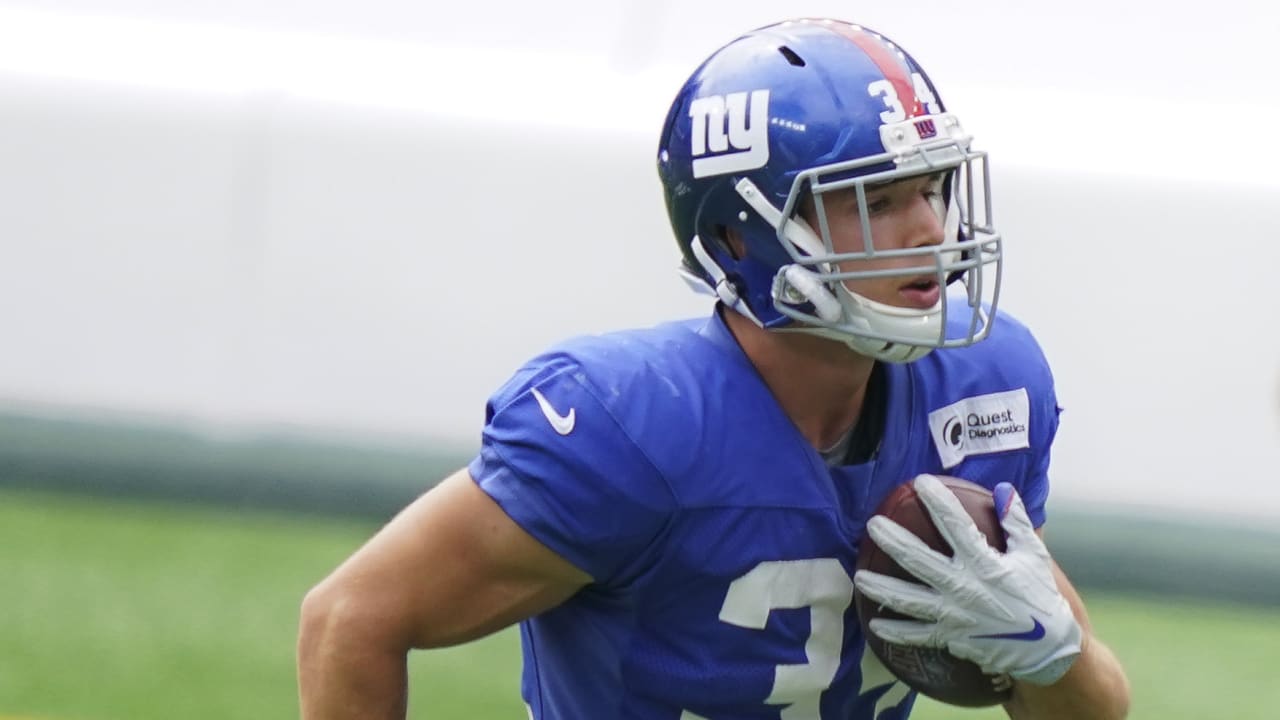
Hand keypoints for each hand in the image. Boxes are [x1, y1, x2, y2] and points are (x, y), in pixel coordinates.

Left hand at [854, 475, 1081, 685]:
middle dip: (893, 540)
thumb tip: (1003, 488)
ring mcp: (954, 615)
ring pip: (910, 600)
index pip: (956, 525)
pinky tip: (873, 623)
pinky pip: (917, 635)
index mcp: (985, 563)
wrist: (1047, 649)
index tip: (920, 481)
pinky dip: (895, 631)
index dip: (937, 501)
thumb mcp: (1034, 555)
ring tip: (859, 576)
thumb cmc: (1039, 596)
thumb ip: (1017, 522)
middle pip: (919, 560)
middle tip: (871, 524)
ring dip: (882, 588)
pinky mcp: (951, 637)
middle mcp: (964, 588)